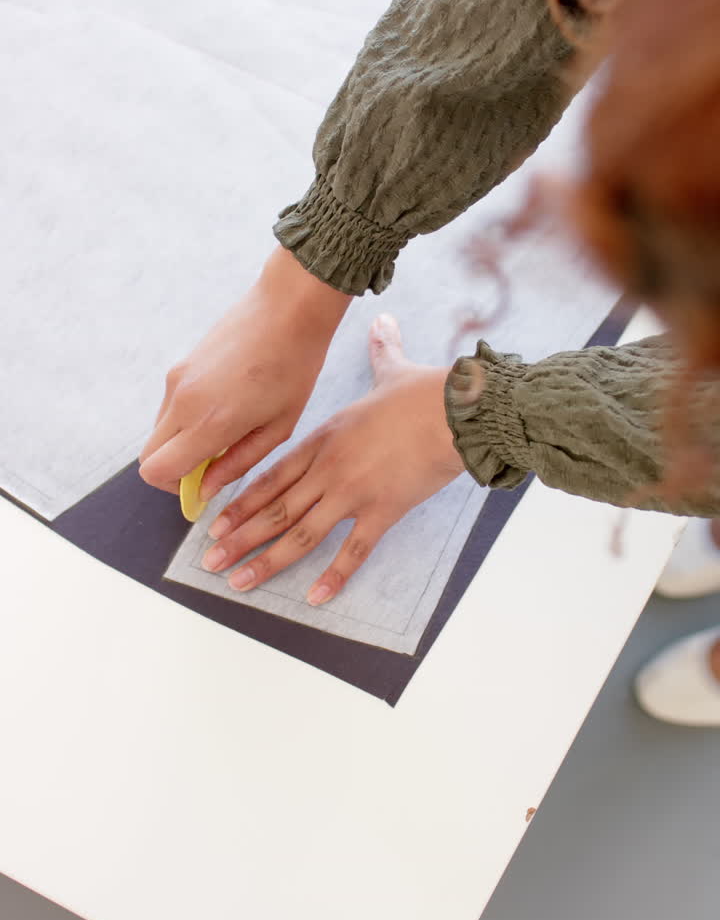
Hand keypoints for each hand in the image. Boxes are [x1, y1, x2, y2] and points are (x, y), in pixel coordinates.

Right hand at [138, 246, 351, 495]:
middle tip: (212, 465)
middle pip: (148, 456)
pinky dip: (185, 419)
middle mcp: (182, 401)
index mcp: (208, 423)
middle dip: (173, 470)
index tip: (202, 487)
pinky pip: (169, 406)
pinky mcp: (180, 366)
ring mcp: (176, 380)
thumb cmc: (294, 367)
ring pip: (158, 431)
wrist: (288, 308)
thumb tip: (205, 489)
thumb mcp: (278, 427)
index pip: (156, 471)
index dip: (174, 489)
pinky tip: (224, 406)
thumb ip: (238, 463)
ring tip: (226, 431)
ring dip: (180, 443)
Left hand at [200, 314, 472, 603]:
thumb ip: (381, 350)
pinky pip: (353, 551)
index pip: (270, 476)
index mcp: (324, 438)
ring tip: (239, 583)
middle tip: (210, 563)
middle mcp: (328, 468)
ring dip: (267, 561)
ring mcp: (352, 492)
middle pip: (275, 510)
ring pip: (300, 534)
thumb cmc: (424, 392)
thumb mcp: (391, 369)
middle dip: (239, 539)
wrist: (454, 411)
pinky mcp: (383, 511)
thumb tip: (384, 322)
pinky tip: (314, 597)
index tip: (215, 523)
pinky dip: (333, 576)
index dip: (240, 502)